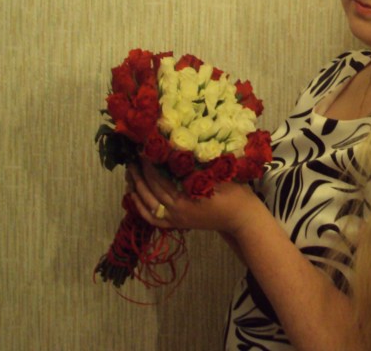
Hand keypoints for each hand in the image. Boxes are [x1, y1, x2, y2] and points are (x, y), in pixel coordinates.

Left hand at [126, 159, 265, 234]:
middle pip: (150, 189)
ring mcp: (175, 219)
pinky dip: (139, 206)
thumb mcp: (219, 174)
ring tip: (130, 171)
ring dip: (136, 186)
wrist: (241, 217)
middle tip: (132, 155)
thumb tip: (178, 146)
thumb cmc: (234, 192)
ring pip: (147, 203)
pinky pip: (151, 217)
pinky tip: (133, 194)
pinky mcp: (176, 224)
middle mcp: (176, 210)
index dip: (150, 163)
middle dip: (139, 172)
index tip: (143, 147)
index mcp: (186, 198)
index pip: (159, 178)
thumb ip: (199, 165)